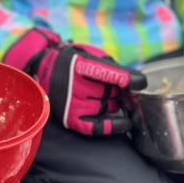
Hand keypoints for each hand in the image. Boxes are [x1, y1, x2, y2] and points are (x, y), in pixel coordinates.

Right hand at [4, 28, 146, 135]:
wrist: (43, 70)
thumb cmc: (72, 63)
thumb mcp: (89, 55)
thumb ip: (111, 68)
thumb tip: (137, 82)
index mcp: (79, 64)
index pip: (112, 74)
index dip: (130, 79)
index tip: (140, 82)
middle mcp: (75, 85)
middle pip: (113, 92)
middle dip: (120, 90)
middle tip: (117, 87)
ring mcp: (72, 103)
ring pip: (109, 107)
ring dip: (114, 103)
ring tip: (108, 96)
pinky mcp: (70, 118)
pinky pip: (97, 127)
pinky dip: (113, 126)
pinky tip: (125, 123)